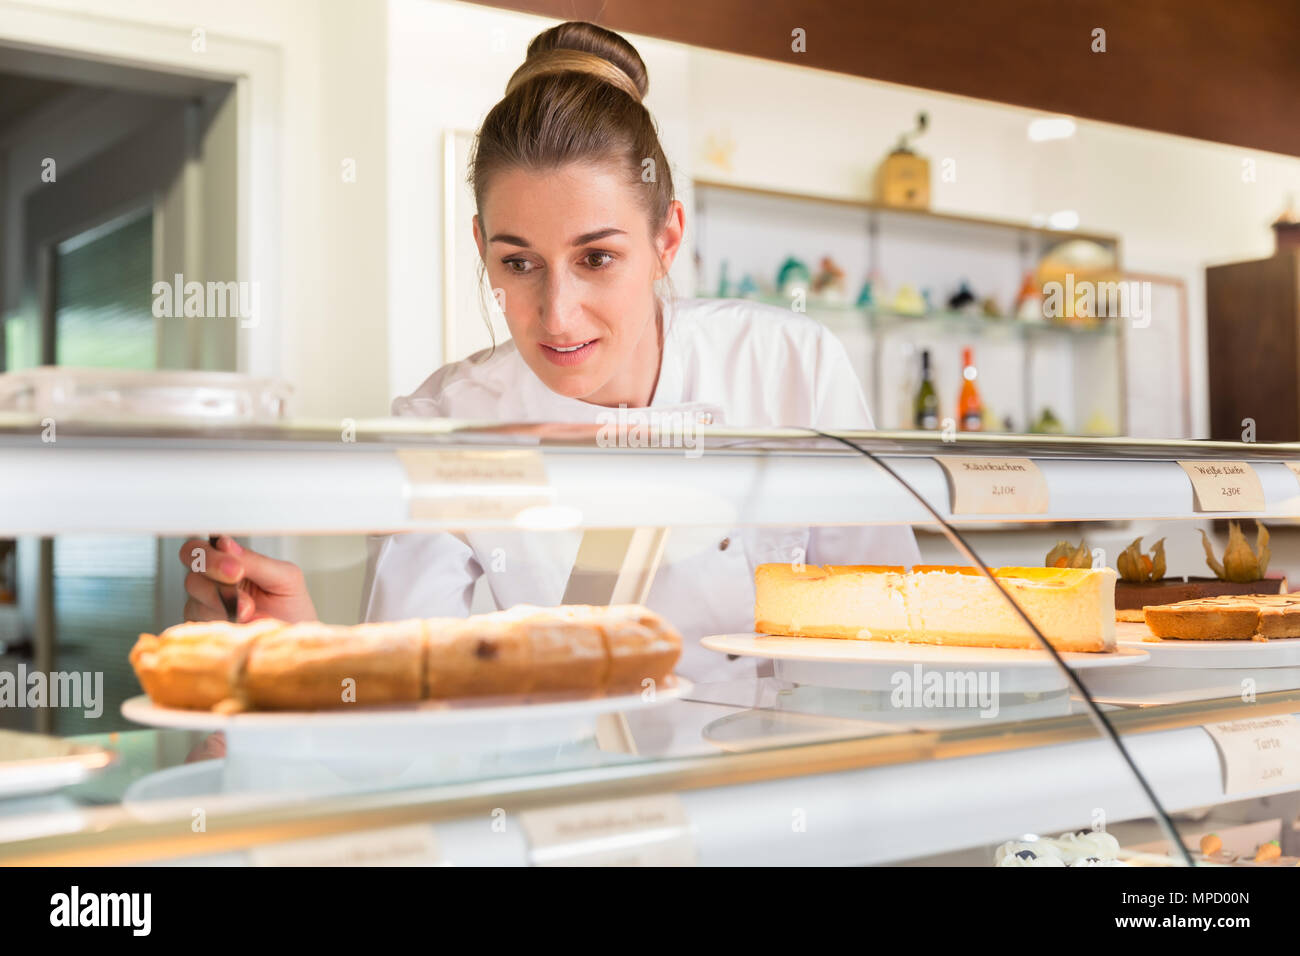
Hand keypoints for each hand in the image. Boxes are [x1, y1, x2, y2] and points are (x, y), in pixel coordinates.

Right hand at [179, 535, 317, 623]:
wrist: (293, 644)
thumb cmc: (291, 609)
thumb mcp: (284, 579)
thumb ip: (255, 561)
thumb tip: (226, 543)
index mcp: (234, 560)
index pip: (205, 545)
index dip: (213, 553)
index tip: (236, 567)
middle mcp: (214, 578)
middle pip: (190, 560)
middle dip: (213, 567)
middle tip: (236, 578)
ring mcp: (205, 602)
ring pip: (194, 590)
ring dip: (223, 599)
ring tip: (250, 610)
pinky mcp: (202, 625)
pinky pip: (198, 617)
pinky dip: (222, 619)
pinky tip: (241, 623)